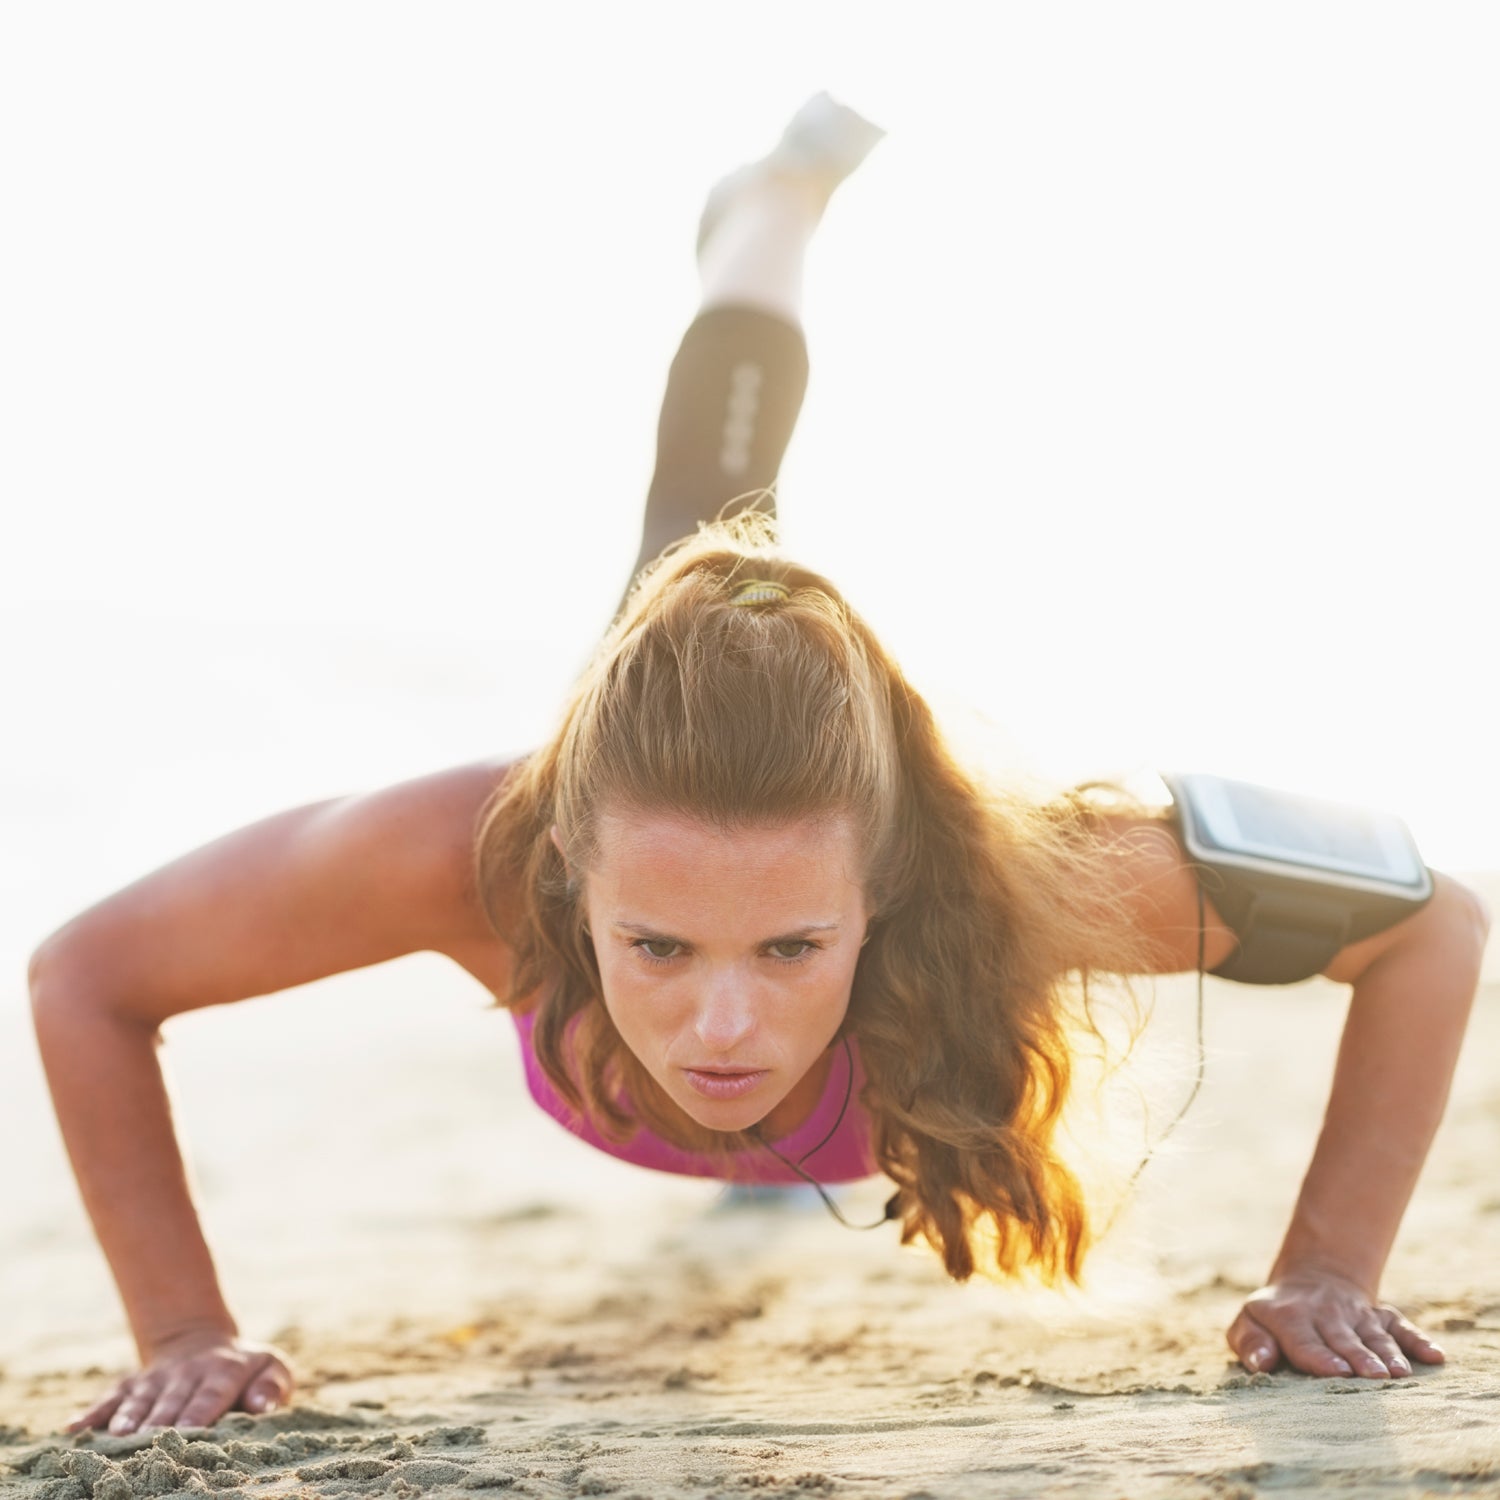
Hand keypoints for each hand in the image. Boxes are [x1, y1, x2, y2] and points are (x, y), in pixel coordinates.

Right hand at [64, 1330, 294, 1434]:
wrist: (201, 1341)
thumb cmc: (243, 1368)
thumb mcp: (270, 1368)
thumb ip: (273, 1386)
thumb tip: (263, 1407)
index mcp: (224, 1371)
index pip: (211, 1393)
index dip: (200, 1411)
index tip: (190, 1431)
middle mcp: (187, 1372)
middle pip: (172, 1400)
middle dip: (162, 1421)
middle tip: (150, 1442)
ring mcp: (156, 1378)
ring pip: (140, 1398)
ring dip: (128, 1417)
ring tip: (118, 1437)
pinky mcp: (132, 1383)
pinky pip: (110, 1397)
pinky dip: (92, 1412)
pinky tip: (74, 1429)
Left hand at [1226, 1269, 1445, 1377]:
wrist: (1309, 1280)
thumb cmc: (1273, 1317)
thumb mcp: (1248, 1323)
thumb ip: (1250, 1342)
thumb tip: (1262, 1362)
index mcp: (1288, 1316)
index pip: (1304, 1339)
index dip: (1320, 1356)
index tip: (1337, 1371)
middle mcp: (1324, 1313)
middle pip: (1343, 1338)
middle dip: (1359, 1357)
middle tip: (1375, 1376)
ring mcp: (1355, 1313)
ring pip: (1373, 1334)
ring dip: (1388, 1352)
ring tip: (1400, 1373)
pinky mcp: (1379, 1315)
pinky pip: (1401, 1326)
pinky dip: (1417, 1340)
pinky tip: (1434, 1356)